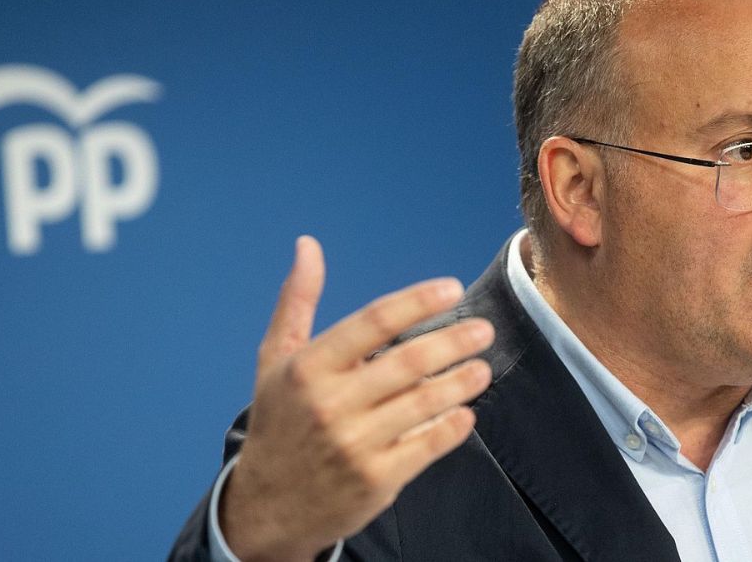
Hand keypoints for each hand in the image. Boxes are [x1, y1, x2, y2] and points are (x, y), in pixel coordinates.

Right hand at [220, 236, 493, 560]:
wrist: (268, 506)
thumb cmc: (280, 421)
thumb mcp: (276, 360)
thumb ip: (298, 301)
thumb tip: (308, 245)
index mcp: (308, 368)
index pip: (373, 321)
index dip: (418, 301)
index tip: (452, 288)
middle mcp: (331, 404)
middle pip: (409, 362)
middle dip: (454, 341)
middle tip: (483, 330)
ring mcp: (355, 444)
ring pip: (425, 403)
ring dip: (462, 382)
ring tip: (482, 368)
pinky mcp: (377, 480)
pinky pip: (428, 445)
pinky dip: (453, 426)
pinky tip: (465, 413)